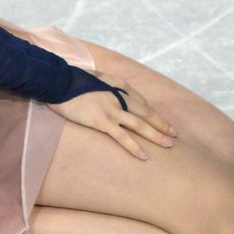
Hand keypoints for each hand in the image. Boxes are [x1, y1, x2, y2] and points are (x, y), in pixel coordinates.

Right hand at [49, 74, 177, 159]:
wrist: (58, 82)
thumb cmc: (73, 80)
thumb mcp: (96, 78)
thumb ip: (107, 85)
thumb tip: (111, 92)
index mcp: (119, 85)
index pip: (140, 101)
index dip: (151, 113)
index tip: (159, 121)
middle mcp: (119, 96)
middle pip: (146, 113)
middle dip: (161, 124)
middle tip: (174, 134)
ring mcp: (112, 109)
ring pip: (140, 124)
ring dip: (156, 135)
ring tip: (168, 144)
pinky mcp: (102, 121)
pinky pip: (122, 136)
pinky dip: (134, 146)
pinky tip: (144, 155)